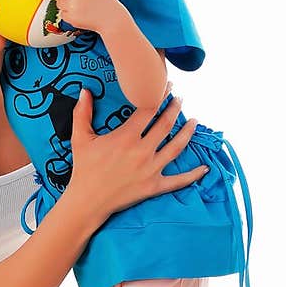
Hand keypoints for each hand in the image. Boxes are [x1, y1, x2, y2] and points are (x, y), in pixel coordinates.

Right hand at [69, 90, 206, 223]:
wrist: (87, 201)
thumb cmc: (84, 169)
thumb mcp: (80, 138)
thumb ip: (82, 112)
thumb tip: (84, 90)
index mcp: (125, 137)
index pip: (148, 110)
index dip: (159, 95)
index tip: (166, 85)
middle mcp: (141, 151)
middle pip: (165, 125)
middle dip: (175, 109)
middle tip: (180, 99)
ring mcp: (150, 169)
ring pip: (176, 147)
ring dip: (187, 132)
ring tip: (194, 121)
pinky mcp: (154, 186)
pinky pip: (178, 181)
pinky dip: (193, 175)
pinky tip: (205, 168)